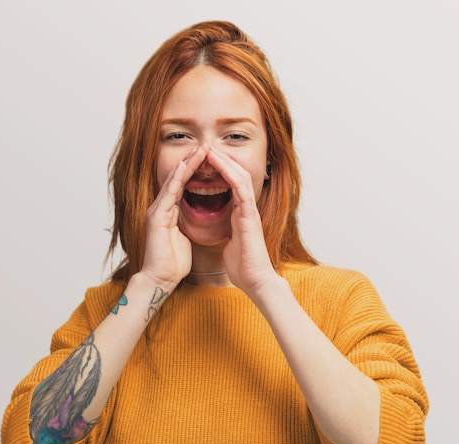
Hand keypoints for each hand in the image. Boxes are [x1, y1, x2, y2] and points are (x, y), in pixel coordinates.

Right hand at [140, 147, 204, 287]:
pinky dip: (178, 179)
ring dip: (187, 164)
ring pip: (173, 181)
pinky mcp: (157, 218)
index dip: (195, 171)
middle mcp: (161, 208)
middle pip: (178, 178)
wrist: (161, 279)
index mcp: (169, 212)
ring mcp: (157, 211)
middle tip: (206, 145)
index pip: (183, 185)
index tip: (209, 159)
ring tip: (200, 149)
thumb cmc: (173, 263)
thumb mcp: (184, 238)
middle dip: (192, 161)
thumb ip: (185, 224)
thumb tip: (192, 218)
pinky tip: (186, 166)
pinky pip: (170, 193)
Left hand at [207, 148, 278, 292]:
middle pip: (236, 176)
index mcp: (240, 214)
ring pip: (239, 177)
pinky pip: (241, 189)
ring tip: (210, 149)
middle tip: (206, 147)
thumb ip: (228, 232)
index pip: (231, 185)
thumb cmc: (243, 266)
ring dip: (225, 161)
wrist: (255, 281)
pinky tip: (219, 163)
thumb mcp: (230, 244)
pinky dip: (230, 174)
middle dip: (221, 161)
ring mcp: (250, 211)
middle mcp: (246, 209)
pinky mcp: (250, 216)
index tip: (203, 161)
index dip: (219, 171)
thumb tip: (223, 231)